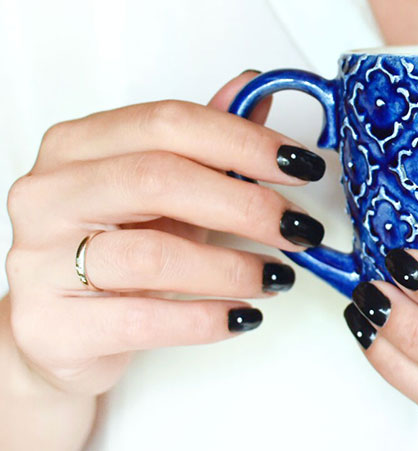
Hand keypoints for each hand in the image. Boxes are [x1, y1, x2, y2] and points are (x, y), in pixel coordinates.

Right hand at [4, 70, 326, 395]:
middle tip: (298, 227)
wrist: (59, 331)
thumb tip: (256, 93)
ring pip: (151, 255)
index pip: (167, 123)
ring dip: (232, 267)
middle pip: (158, 179)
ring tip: (277, 277)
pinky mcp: (53, 326)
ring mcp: (41, 261)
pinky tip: (241, 316)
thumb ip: (205, 143)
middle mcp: (50, 195)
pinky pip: (142, 320)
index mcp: (77, 147)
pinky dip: (205, 319)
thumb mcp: (163, 193)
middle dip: (246, 204)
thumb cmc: (113, 252)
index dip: (244, 141)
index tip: (300, 165)